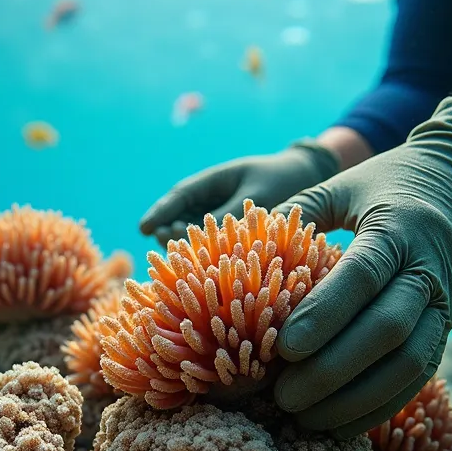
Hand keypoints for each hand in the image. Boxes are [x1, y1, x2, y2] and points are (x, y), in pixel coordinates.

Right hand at [139, 141, 340, 244]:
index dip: (160, 213)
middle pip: (180, 218)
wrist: (308, 177)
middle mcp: (211, 201)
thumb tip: (205, 241)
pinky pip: (214, 247)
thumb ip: (231, 218)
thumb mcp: (257, 198)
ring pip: (194, 236)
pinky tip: (207, 273)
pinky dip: (208, 257)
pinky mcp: (231, 236)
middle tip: (164, 243)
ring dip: (188, 248)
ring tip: (183, 260)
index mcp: (212, 182)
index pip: (179, 197)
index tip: (143, 229)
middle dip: (170, 232)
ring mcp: (219, 219)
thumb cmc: (281, 180)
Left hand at [271, 98, 451, 436]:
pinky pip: (420, 378)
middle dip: (334, 371)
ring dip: (357, 400)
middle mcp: (428, 270)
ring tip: (306, 420)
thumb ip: (297, 213)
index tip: (283, 349)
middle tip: (283, 397)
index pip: (362, 277)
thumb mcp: (342, 185)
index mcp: (398, 229)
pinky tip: (339, 426)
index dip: (324, 315)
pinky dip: (381, 407)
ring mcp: (445, 304)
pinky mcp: (449, 329)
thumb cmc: (386, 183)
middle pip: (388, 330)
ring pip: (410, 364)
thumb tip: (242, 245)